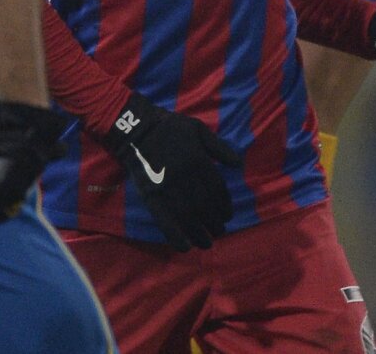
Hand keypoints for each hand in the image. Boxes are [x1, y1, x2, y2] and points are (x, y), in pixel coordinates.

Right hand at [104, 93, 242, 249]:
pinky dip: (176, 236)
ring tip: (207, 243)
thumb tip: (238, 164)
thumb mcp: (198, 129)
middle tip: (219, 231)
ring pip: (188, 217)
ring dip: (200, 234)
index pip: (217, 190)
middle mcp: (185, 177)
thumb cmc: (171, 127)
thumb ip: (219, 147)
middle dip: (215, 223)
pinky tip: (185, 247)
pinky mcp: (151, 196)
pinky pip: (165, 220)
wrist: (137, 129)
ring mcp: (167, 188)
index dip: (225, 206)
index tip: (228, 216)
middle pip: (205, 207)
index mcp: (198, 160)